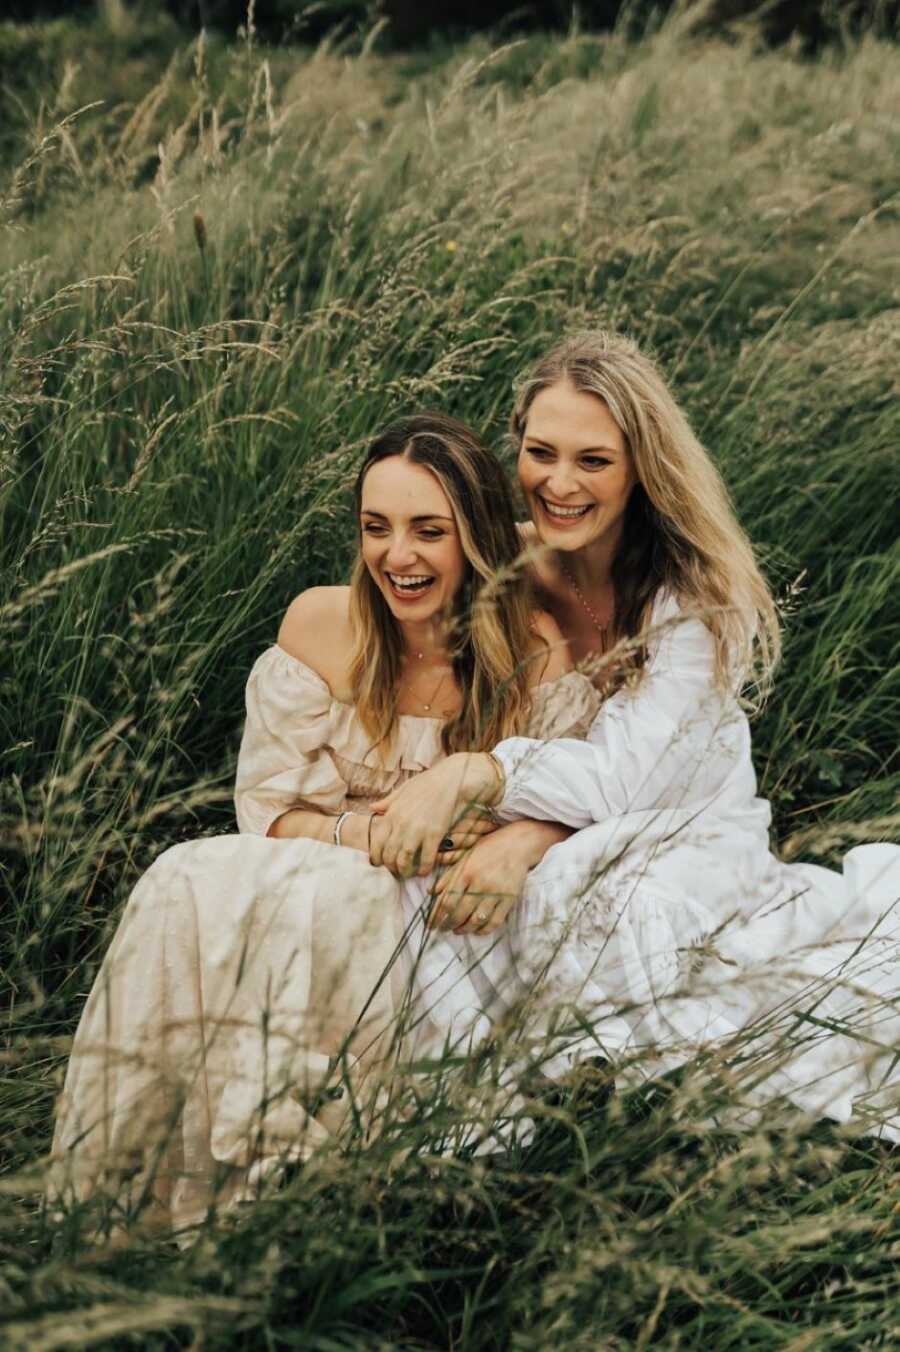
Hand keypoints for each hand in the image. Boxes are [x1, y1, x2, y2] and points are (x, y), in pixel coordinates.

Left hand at [369, 753, 499, 877]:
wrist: (450, 779)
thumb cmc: (427, 783)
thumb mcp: (402, 790)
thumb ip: (387, 802)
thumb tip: (372, 807)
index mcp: (392, 814)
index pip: (377, 843)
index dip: (377, 857)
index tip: (380, 863)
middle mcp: (401, 824)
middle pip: (389, 855)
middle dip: (391, 867)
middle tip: (395, 871)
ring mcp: (418, 830)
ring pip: (405, 860)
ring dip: (405, 871)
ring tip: (408, 873)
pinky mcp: (435, 834)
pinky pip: (427, 858)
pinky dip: (425, 868)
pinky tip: (425, 871)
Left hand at [428, 824, 533, 935]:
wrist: (518, 844)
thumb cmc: (488, 849)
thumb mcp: (465, 857)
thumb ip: (448, 876)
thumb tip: (431, 892)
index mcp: (466, 873)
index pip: (447, 901)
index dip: (436, 917)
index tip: (431, 925)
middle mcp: (480, 884)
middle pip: (459, 914)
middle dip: (447, 925)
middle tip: (442, 929)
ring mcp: (496, 893)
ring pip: (476, 920)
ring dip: (464, 929)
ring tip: (457, 930)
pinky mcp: (509, 899)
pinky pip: (495, 921)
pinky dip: (484, 930)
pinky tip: (477, 930)